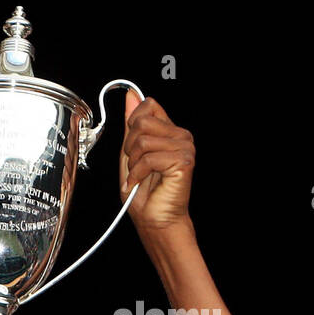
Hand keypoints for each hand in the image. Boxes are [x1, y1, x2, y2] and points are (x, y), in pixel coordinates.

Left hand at [120, 93, 193, 236]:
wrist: (154, 219)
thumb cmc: (144, 192)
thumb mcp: (130, 154)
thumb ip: (131, 126)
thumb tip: (131, 95)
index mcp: (169, 131)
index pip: (148, 106)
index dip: (132, 124)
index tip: (130, 146)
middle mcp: (181, 135)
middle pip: (142, 122)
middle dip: (128, 147)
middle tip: (134, 166)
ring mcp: (185, 147)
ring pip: (143, 141)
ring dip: (133, 163)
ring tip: (138, 175)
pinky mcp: (184, 161)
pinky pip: (149, 158)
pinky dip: (137, 174)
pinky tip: (140, 183)